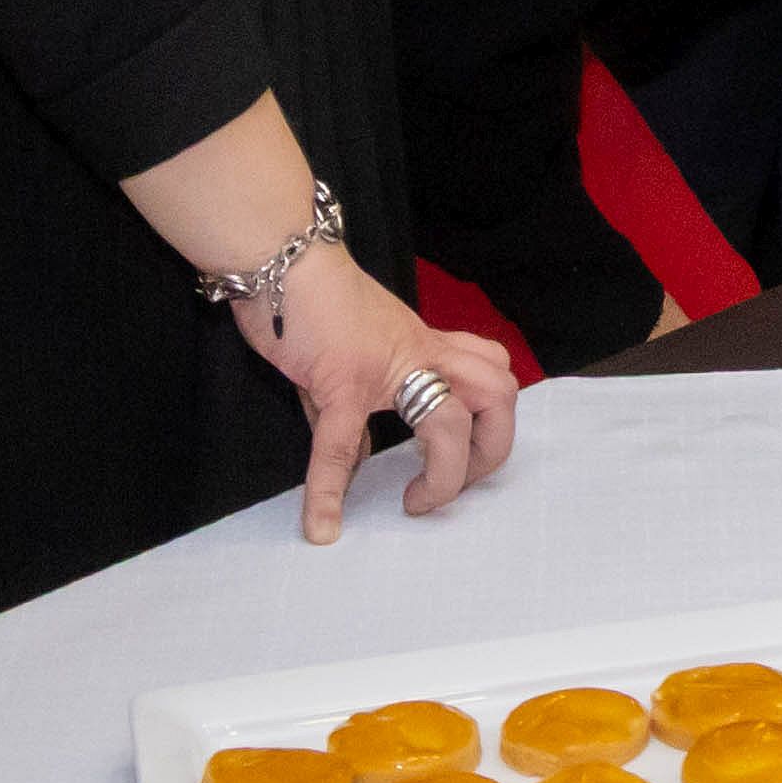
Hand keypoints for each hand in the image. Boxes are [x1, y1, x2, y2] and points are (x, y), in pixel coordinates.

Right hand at [250, 242, 519, 544]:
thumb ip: (362, 411)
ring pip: (451, 415)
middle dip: (492, 450)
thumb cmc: (315, 301)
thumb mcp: (354, 355)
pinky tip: (321, 524)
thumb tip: (356, 459)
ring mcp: (386, 366)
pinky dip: (328, 489)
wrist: (283, 258)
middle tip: (452, 485)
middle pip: (498, 394)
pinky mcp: (341, 380)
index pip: (491, 377)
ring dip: (447, 469)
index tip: (462, 467)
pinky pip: (340, 443)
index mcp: (430, 345)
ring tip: (415, 498)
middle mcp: (422, 352)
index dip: (492, 427)